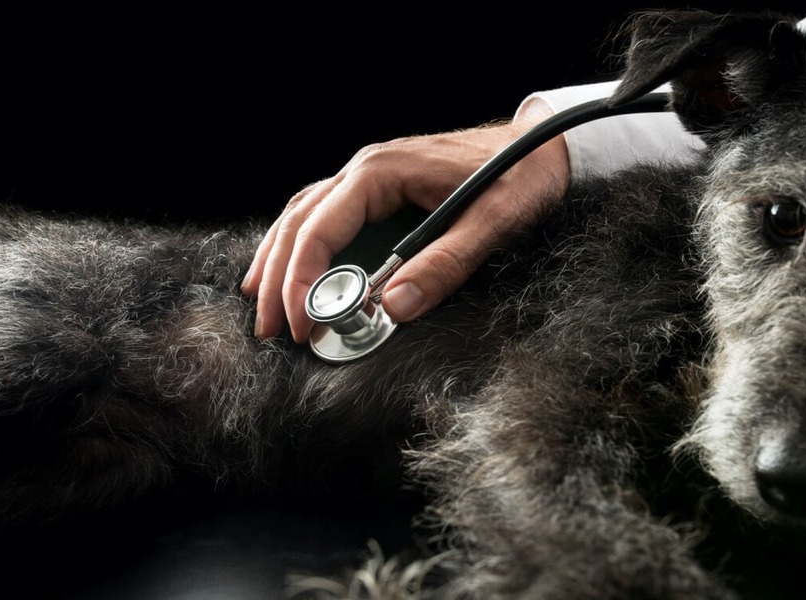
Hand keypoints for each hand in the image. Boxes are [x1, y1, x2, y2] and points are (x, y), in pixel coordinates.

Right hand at [241, 99, 569, 342]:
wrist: (543, 145)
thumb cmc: (520, 175)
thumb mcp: (490, 223)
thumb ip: (444, 264)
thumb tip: (393, 307)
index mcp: (383, 172)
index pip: (321, 227)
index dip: (302, 279)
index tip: (300, 322)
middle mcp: (368, 169)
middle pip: (301, 221)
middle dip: (278, 277)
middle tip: (269, 328)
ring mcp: (373, 177)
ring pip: (306, 215)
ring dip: (281, 259)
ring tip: (262, 302)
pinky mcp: (384, 190)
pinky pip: (328, 215)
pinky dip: (304, 244)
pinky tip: (298, 268)